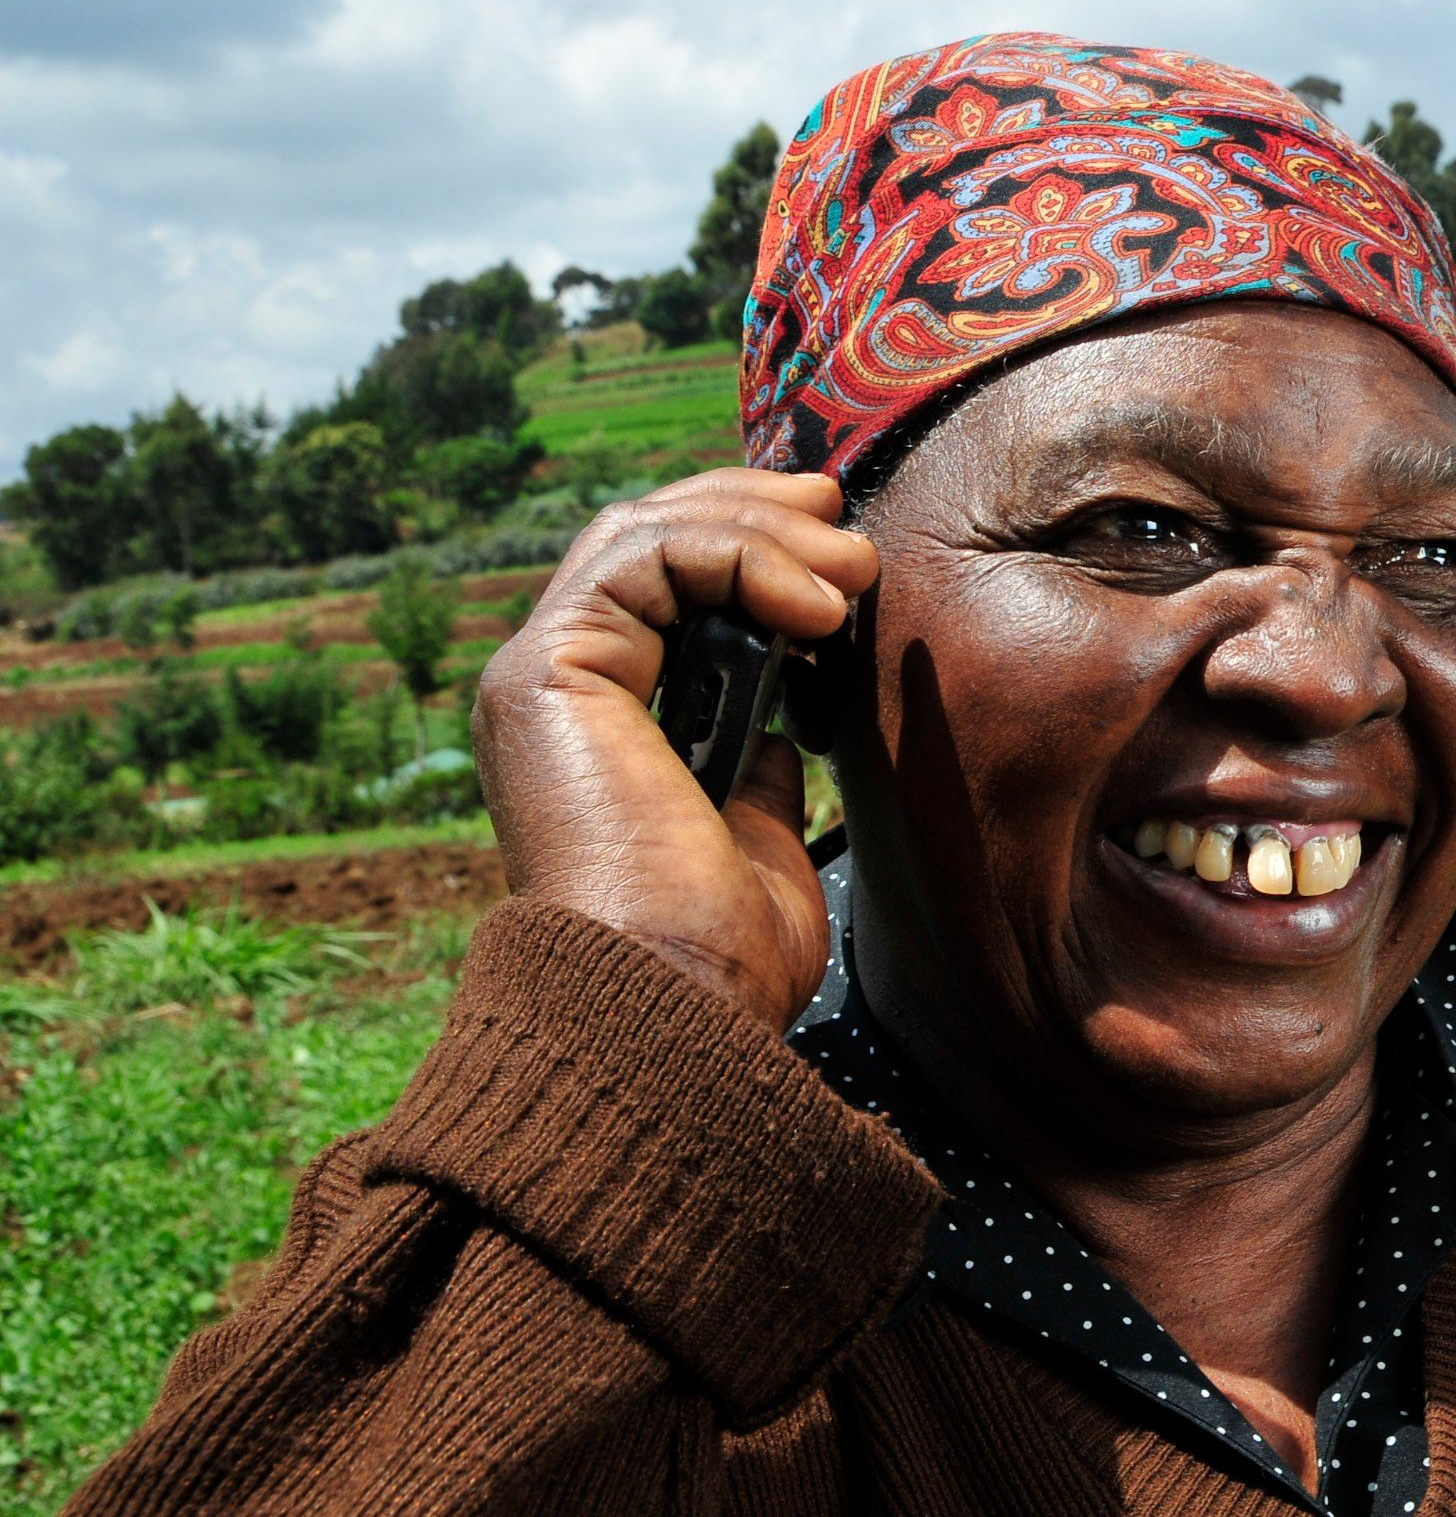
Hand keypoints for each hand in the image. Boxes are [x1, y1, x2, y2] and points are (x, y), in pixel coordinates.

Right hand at [472, 470, 877, 1028]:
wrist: (670, 1002)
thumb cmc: (718, 957)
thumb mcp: (759, 841)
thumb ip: (758, 775)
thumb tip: (784, 730)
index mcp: (603, 726)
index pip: (667, 587)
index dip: (754, 548)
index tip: (846, 560)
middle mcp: (563, 691)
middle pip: (646, 540)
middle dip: (758, 515)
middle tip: (847, 523)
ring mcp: (542, 677)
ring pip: (641, 532)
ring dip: (761, 530)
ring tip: (851, 567)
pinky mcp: (544, 671)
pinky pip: (640, 558)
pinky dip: (737, 559)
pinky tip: (813, 612)